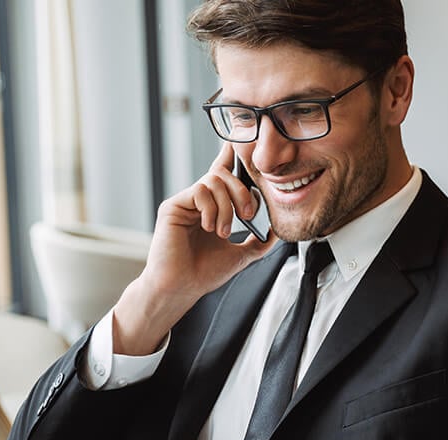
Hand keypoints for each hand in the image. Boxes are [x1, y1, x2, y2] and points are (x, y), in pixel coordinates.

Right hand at [113, 142, 274, 353]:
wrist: (182, 288)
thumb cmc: (205, 273)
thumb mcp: (241, 255)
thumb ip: (258, 242)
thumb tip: (275, 231)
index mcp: (212, 208)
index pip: (222, 175)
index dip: (230, 157)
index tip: (240, 143)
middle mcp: (197, 201)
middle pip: (223, 175)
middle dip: (242, 192)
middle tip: (247, 214)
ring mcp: (184, 202)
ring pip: (213, 182)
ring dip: (227, 207)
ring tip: (223, 231)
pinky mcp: (173, 206)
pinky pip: (199, 191)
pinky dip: (211, 209)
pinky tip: (208, 228)